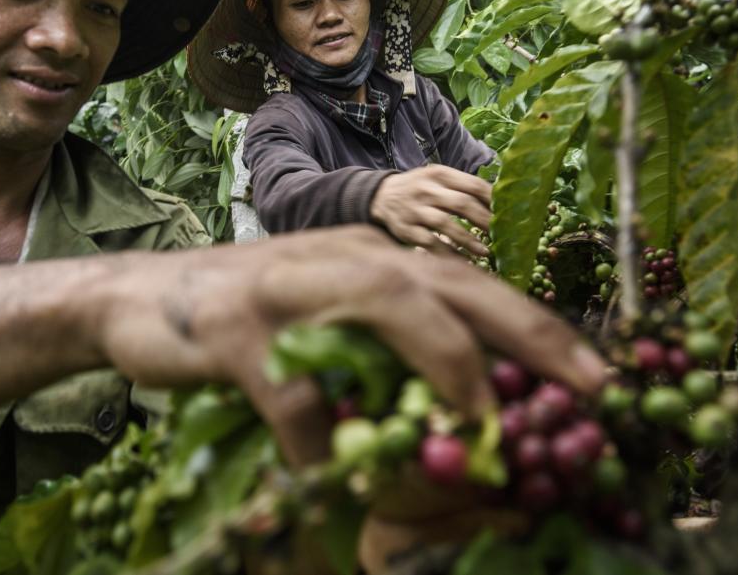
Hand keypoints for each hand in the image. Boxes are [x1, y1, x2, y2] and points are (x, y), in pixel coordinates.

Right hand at [94, 226, 605, 467]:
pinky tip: (336, 481)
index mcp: (373, 256)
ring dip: (444, 366)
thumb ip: (387, 348)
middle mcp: (342, 257)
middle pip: (450, 282)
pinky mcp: (236, 326)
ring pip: (387, 307)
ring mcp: (289, 285)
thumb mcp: (327, 320)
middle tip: (587, 391)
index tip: (598, 379)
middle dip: (527, 332)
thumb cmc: (248, 320)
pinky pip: (295, 388)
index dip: (539, 328)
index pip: (472, 284)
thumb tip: (468, 407)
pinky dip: (326, 442)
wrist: (138, 302)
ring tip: (481, 430)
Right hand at [368, 165, 491, 256]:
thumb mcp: (437, 178)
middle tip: (501, 234)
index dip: (492, 200)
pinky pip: (430, 243)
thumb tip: (498, 200)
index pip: (472, 184)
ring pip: (446, 224)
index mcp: (439, 174)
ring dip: (468, 240)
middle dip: (485, 220)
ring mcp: (415, 210)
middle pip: (462, 204)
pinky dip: (448, 253)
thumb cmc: (419, 188)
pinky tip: (464, 261)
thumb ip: (462, 186)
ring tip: (485, 252)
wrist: (380, 196)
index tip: (508, 212)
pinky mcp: (407, 230)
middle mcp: (427, 190)